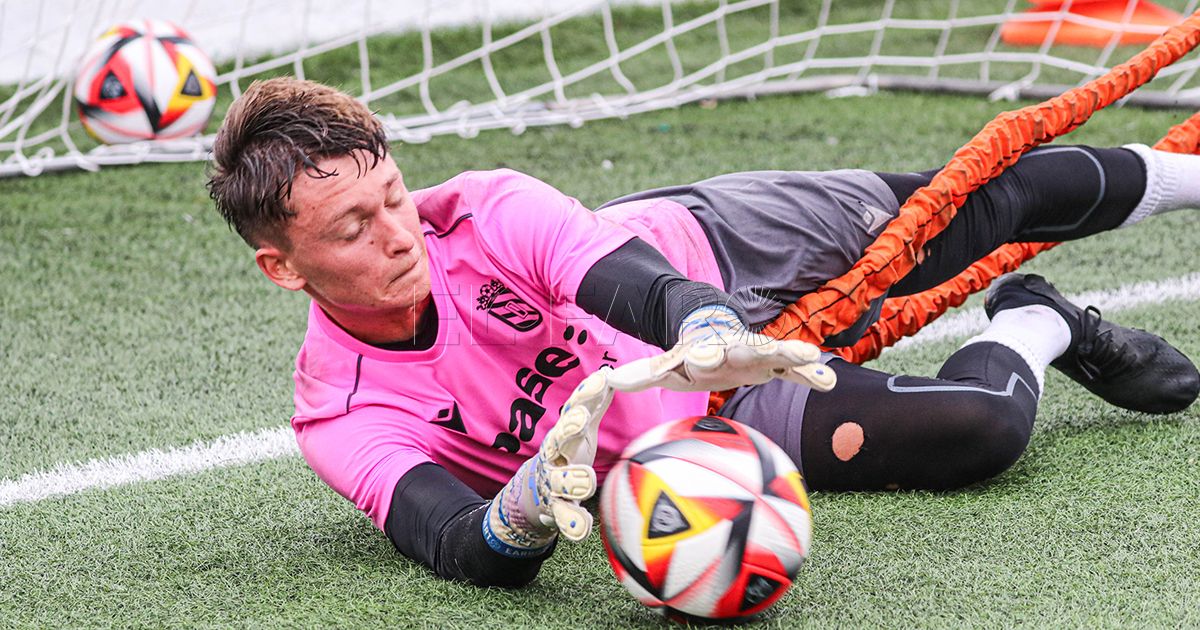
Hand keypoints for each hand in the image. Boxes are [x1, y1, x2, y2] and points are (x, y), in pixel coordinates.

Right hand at [483, 370, 613, 555]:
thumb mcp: (580, 429)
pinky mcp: (557, 510)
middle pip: (557, 441)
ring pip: (560, 482)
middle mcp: (554, 457)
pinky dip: (573, 524)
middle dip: (567, 431)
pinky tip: (582, 528)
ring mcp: (553, 484)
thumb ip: (593, 404)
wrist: (536, 495)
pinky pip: (564, 519)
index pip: (573, 410)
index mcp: (563, 436)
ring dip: (573, 480)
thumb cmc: (567, 455)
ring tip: (587, 480)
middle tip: (580, 422)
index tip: (600, 380)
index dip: (585, 396)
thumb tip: (609, 373)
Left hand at [606, 305, 836, 392]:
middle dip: (759, 349)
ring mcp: (755, 354)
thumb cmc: (687, 357)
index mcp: (703, 351)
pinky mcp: (772, 363)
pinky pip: (794, 370)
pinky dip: (809, 375)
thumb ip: (642, 375)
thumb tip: (607, 382)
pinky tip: (829, 382)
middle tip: (773, 350)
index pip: (702, 352)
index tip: (702, 359)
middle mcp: (732, 349)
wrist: (713, 335)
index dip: (702, 355)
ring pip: (777, 354)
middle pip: (746, 348)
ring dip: (793, 356)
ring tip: (813, 359)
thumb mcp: (665, 366)